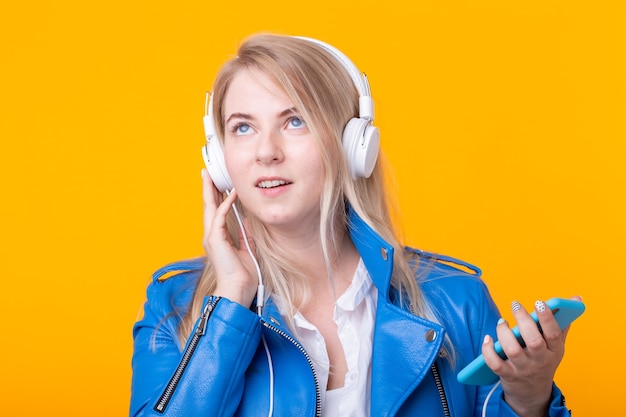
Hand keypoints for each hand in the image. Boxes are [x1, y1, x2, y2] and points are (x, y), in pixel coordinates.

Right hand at [202, 169, 257, 306]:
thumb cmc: (242, 275)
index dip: (215, 197)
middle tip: (207, 173)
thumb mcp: (247, 250)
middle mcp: (211, 236)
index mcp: (217, 238)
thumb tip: (247, 222)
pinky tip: (232, 194)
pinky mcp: (215, 240)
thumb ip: (245, 236)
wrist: (237, 290)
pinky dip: (225, 204)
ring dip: (211, 191)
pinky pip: (219, 217)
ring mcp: (211, 237)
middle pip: (208, 207)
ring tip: (211, 176)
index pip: (215, 212)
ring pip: (210, 208)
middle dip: (207, 189)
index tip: (217, 184)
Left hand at [482, 296, 581, 416]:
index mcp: (554, 351)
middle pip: (533, 341)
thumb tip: (576, 298)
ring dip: (505, 333)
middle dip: (524, 321)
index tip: (539, 302)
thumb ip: (562, 322)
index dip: (547, 318)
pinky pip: (495, 364)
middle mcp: (540, 361)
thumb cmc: (543, 361)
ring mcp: (523, 369)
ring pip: (513, 350)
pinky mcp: (507, 375)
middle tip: (516, 305)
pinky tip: (488, 339)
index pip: (554, 335)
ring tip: (502, 322)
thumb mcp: (557, 345)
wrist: (533, 393)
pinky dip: (489, 350)